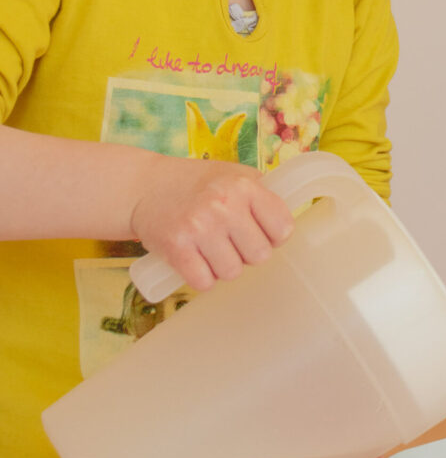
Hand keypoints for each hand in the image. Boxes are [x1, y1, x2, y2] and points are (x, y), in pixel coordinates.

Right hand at [129, 156, 294, 290]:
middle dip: (247, 253)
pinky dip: (202, 277)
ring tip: (211, 248)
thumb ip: (262, 194)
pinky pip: (204, 282)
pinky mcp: (176, 248)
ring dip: (223, 267)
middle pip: (260, 255)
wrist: (144, 186)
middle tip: (231, 240)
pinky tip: (196, 260)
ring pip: (232, 272)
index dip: (273, 236)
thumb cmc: (197, 183)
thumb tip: (287, 224)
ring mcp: (199, 227)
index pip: (283, 228)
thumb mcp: (234, 175)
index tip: (260, 232)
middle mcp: (224, 205)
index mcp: (245, 186)